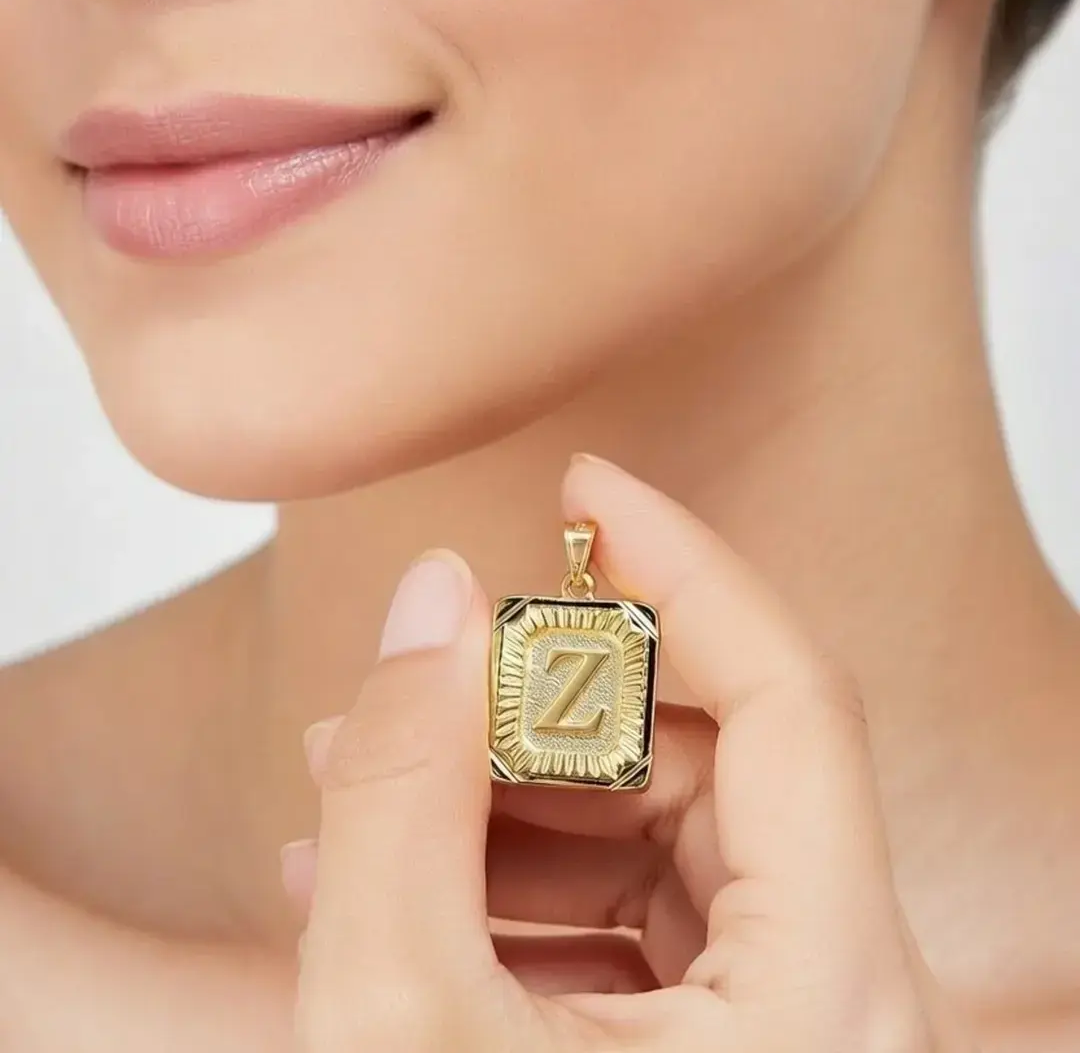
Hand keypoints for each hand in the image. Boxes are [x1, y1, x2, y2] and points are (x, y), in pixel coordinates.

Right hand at [284, 455, 976, 1052]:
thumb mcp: (400, 1025)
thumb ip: (407, 789)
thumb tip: (427, 597)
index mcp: (829, 996)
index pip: (791, 694)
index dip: (687, 565)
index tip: (588, 487)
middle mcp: (833, 1000)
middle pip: (702, 765)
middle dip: (536, 713)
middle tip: (401, 695)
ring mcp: (775, 1029)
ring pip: (651, 835)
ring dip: (498, 795)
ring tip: (353, 790)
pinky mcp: (704, 1052)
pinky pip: (617, 914)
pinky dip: (504, 877)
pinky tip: (381, 877)